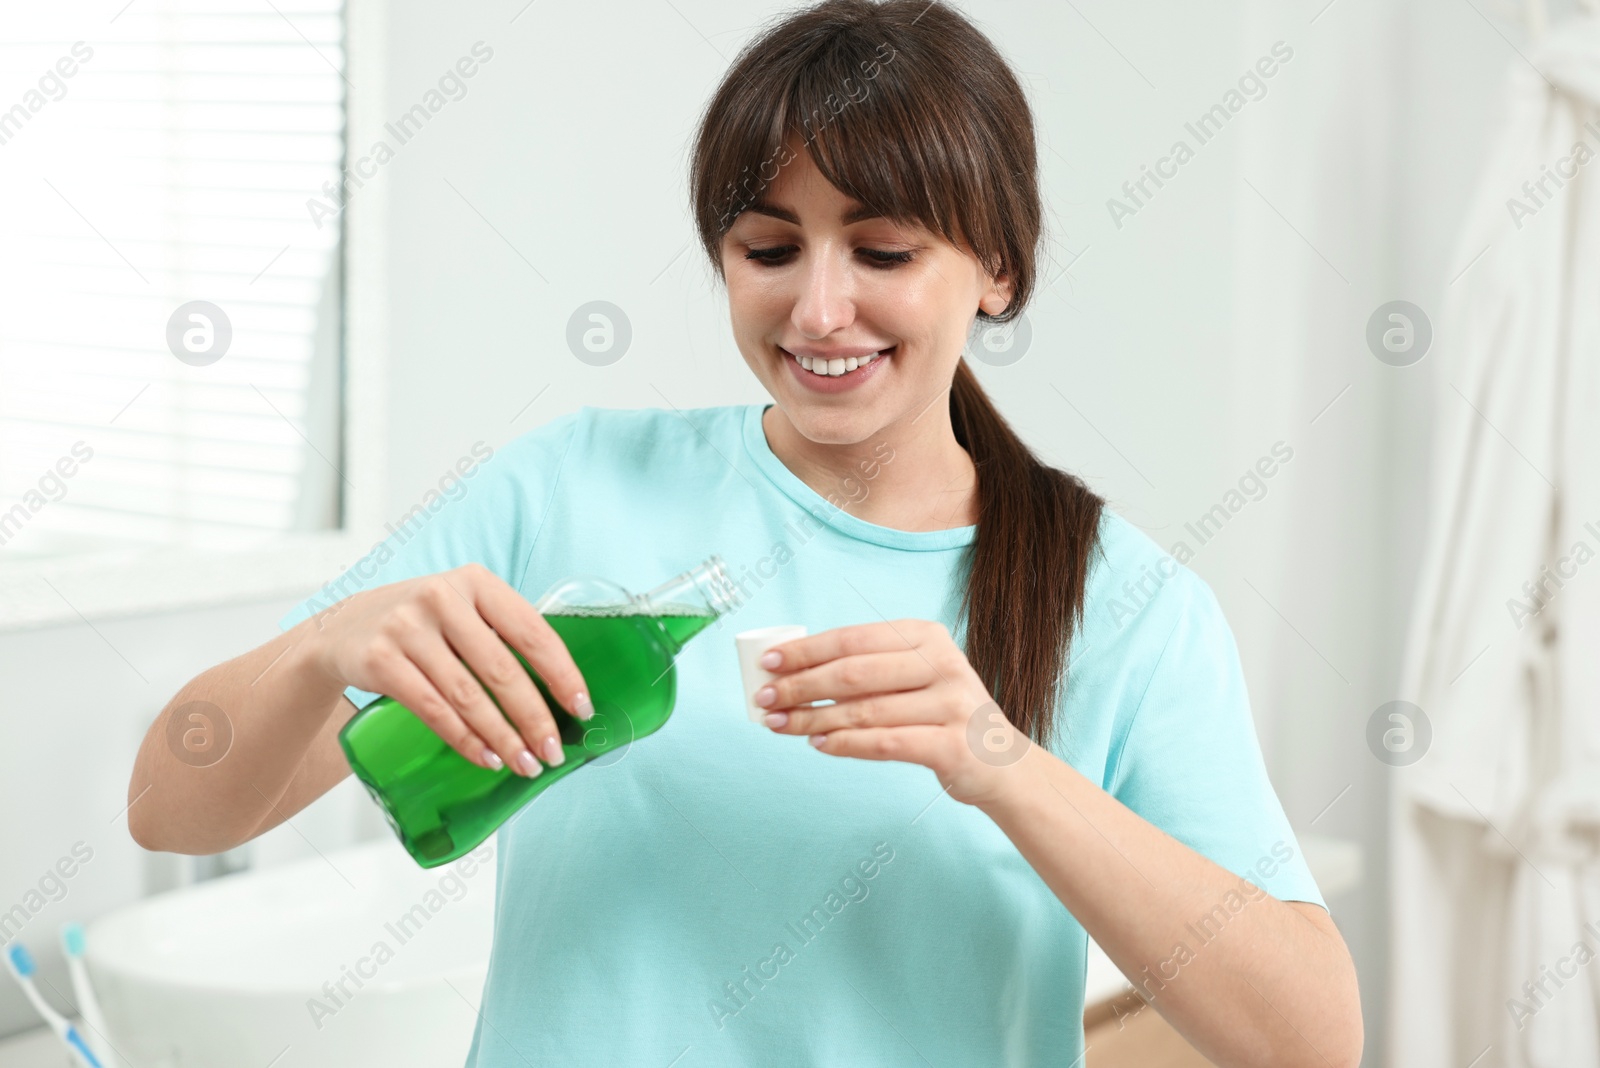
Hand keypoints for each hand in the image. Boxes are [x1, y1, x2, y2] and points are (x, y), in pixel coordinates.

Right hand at [310, 562, 592, 775]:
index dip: (561, 674)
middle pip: (502, 670)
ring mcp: (407, 627)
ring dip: (502, 737)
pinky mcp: (380, 660)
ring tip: (524, 764)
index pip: (532, 632)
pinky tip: (486, 758)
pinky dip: (464, 739)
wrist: (342, 629)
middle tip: (553, 753)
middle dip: (534, 718)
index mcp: (476, 582)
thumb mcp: (462, 608)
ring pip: (468, 696)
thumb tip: (559, 693)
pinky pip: (433, 709)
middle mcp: (442, 597)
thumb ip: (502, 634)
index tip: (582, 709)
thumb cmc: (422, 624)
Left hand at [753, 619, 1033, 807]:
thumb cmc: (942, 717)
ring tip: (780, 724)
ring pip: (864, 710)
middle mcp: (943, 663)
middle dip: (801, 685)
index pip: (854, 638)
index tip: (768, 662)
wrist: (1004, 765)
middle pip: (854, 672)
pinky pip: (884, 743)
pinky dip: (845, 744)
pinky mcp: (952, 746)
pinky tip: (817, 744)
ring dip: (812, 718)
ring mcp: (952, 705)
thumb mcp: (916, 678)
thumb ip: (868, 671)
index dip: (806, 650)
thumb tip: (794, 674)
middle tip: (764, 698)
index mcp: (927, 636)